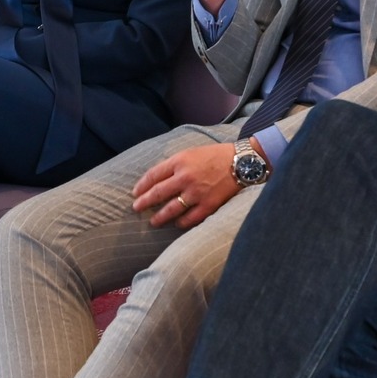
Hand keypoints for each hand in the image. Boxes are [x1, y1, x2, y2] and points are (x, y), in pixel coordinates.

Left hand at [131, 141, 248, 228]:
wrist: (241, 161)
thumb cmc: (215, 155)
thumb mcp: (190, 153)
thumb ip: (174, 165)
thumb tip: (157, 179)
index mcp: (179, 161)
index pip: (153, 175)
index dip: (141, 185)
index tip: (135, 193)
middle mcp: (185, 177)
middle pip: (157, 193)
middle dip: (144, 202)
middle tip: (136, 208)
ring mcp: (196, 192)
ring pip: (171, 209)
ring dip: (159, 217)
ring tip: (153, 221)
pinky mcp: (209, 204)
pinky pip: (190, 218)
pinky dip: (181, 223)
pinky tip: (176, 224)